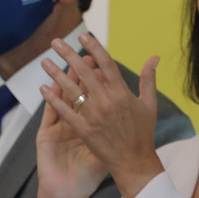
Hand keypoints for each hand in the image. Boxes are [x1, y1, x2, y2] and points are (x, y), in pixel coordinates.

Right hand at [34, 67, 110, 197]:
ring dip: (64, 81)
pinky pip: (51, 116)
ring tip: (66, 63)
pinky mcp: (47, 137)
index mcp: (88, 123)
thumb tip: (129, 117)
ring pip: (63, 100)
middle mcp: (73, 122)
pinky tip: (47, 89)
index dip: (99, 79)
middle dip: (82, 73)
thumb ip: (113, 133)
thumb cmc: (87, 173)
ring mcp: (59, 129)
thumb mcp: (102, 150)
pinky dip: (50, 102)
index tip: (103, 64)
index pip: (94, 96)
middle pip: (78, 91)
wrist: (69, 191)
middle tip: (85, 55)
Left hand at [42, 36, 162, 197]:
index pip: (106, 63)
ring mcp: (93, 115)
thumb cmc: (142, 132)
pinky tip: (43, 88)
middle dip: (68, 54)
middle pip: (83, 72)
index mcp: (122, 92)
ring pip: (71, 89)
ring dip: (56, 73)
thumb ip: (148, 78)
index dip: (94, 48)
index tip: (83, 36)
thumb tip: (154, 57)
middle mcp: (106, 100)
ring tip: (44, 61)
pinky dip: (53, 99)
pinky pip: (65, 111)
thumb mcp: (149, 103)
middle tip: (56, 41)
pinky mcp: (83, 129)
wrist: (134, 161)